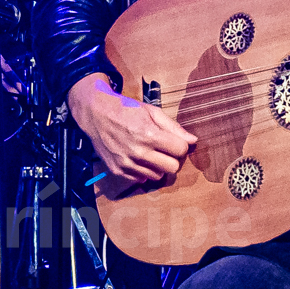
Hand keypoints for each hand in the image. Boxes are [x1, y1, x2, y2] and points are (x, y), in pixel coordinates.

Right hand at [66, 73, 196, 186]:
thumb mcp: (152, 111)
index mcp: (149, 135)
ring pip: (157, 176)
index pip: (181, 150)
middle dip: (172, 158)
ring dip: (157, 166)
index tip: (173, 141)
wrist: (96, 114)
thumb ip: (173, 127)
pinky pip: (141, 179)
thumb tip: (193, 140)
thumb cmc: (126, 109)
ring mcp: (127, 163)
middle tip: (164, 150)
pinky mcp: (118, 170)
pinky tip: (138, 158)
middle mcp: (138, 152)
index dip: (180, 145)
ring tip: (150, 153)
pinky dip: (143, 170)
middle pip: (172, 168)